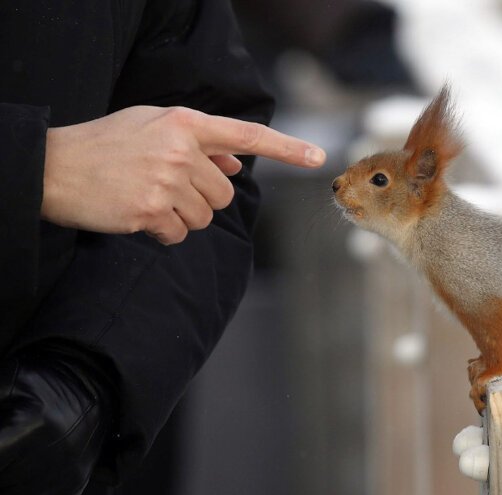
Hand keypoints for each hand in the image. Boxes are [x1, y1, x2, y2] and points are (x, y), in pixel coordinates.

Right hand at [41, 106, 325, 243]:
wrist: (53, 168)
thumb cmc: (106, 145)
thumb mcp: (151, 127)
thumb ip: (198, 142)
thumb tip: (236, 162)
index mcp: (184, 123)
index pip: (246, 135)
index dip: (285, 148)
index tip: (318, 156)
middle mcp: (181, 150)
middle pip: (224, 193)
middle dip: (202, 198)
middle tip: (166, 189)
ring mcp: (167, 181)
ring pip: (205, 216)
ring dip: (182, 216)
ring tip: (147, 198)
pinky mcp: (152, 211)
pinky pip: (180, 234)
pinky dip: (164, 232)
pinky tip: (137, 215)